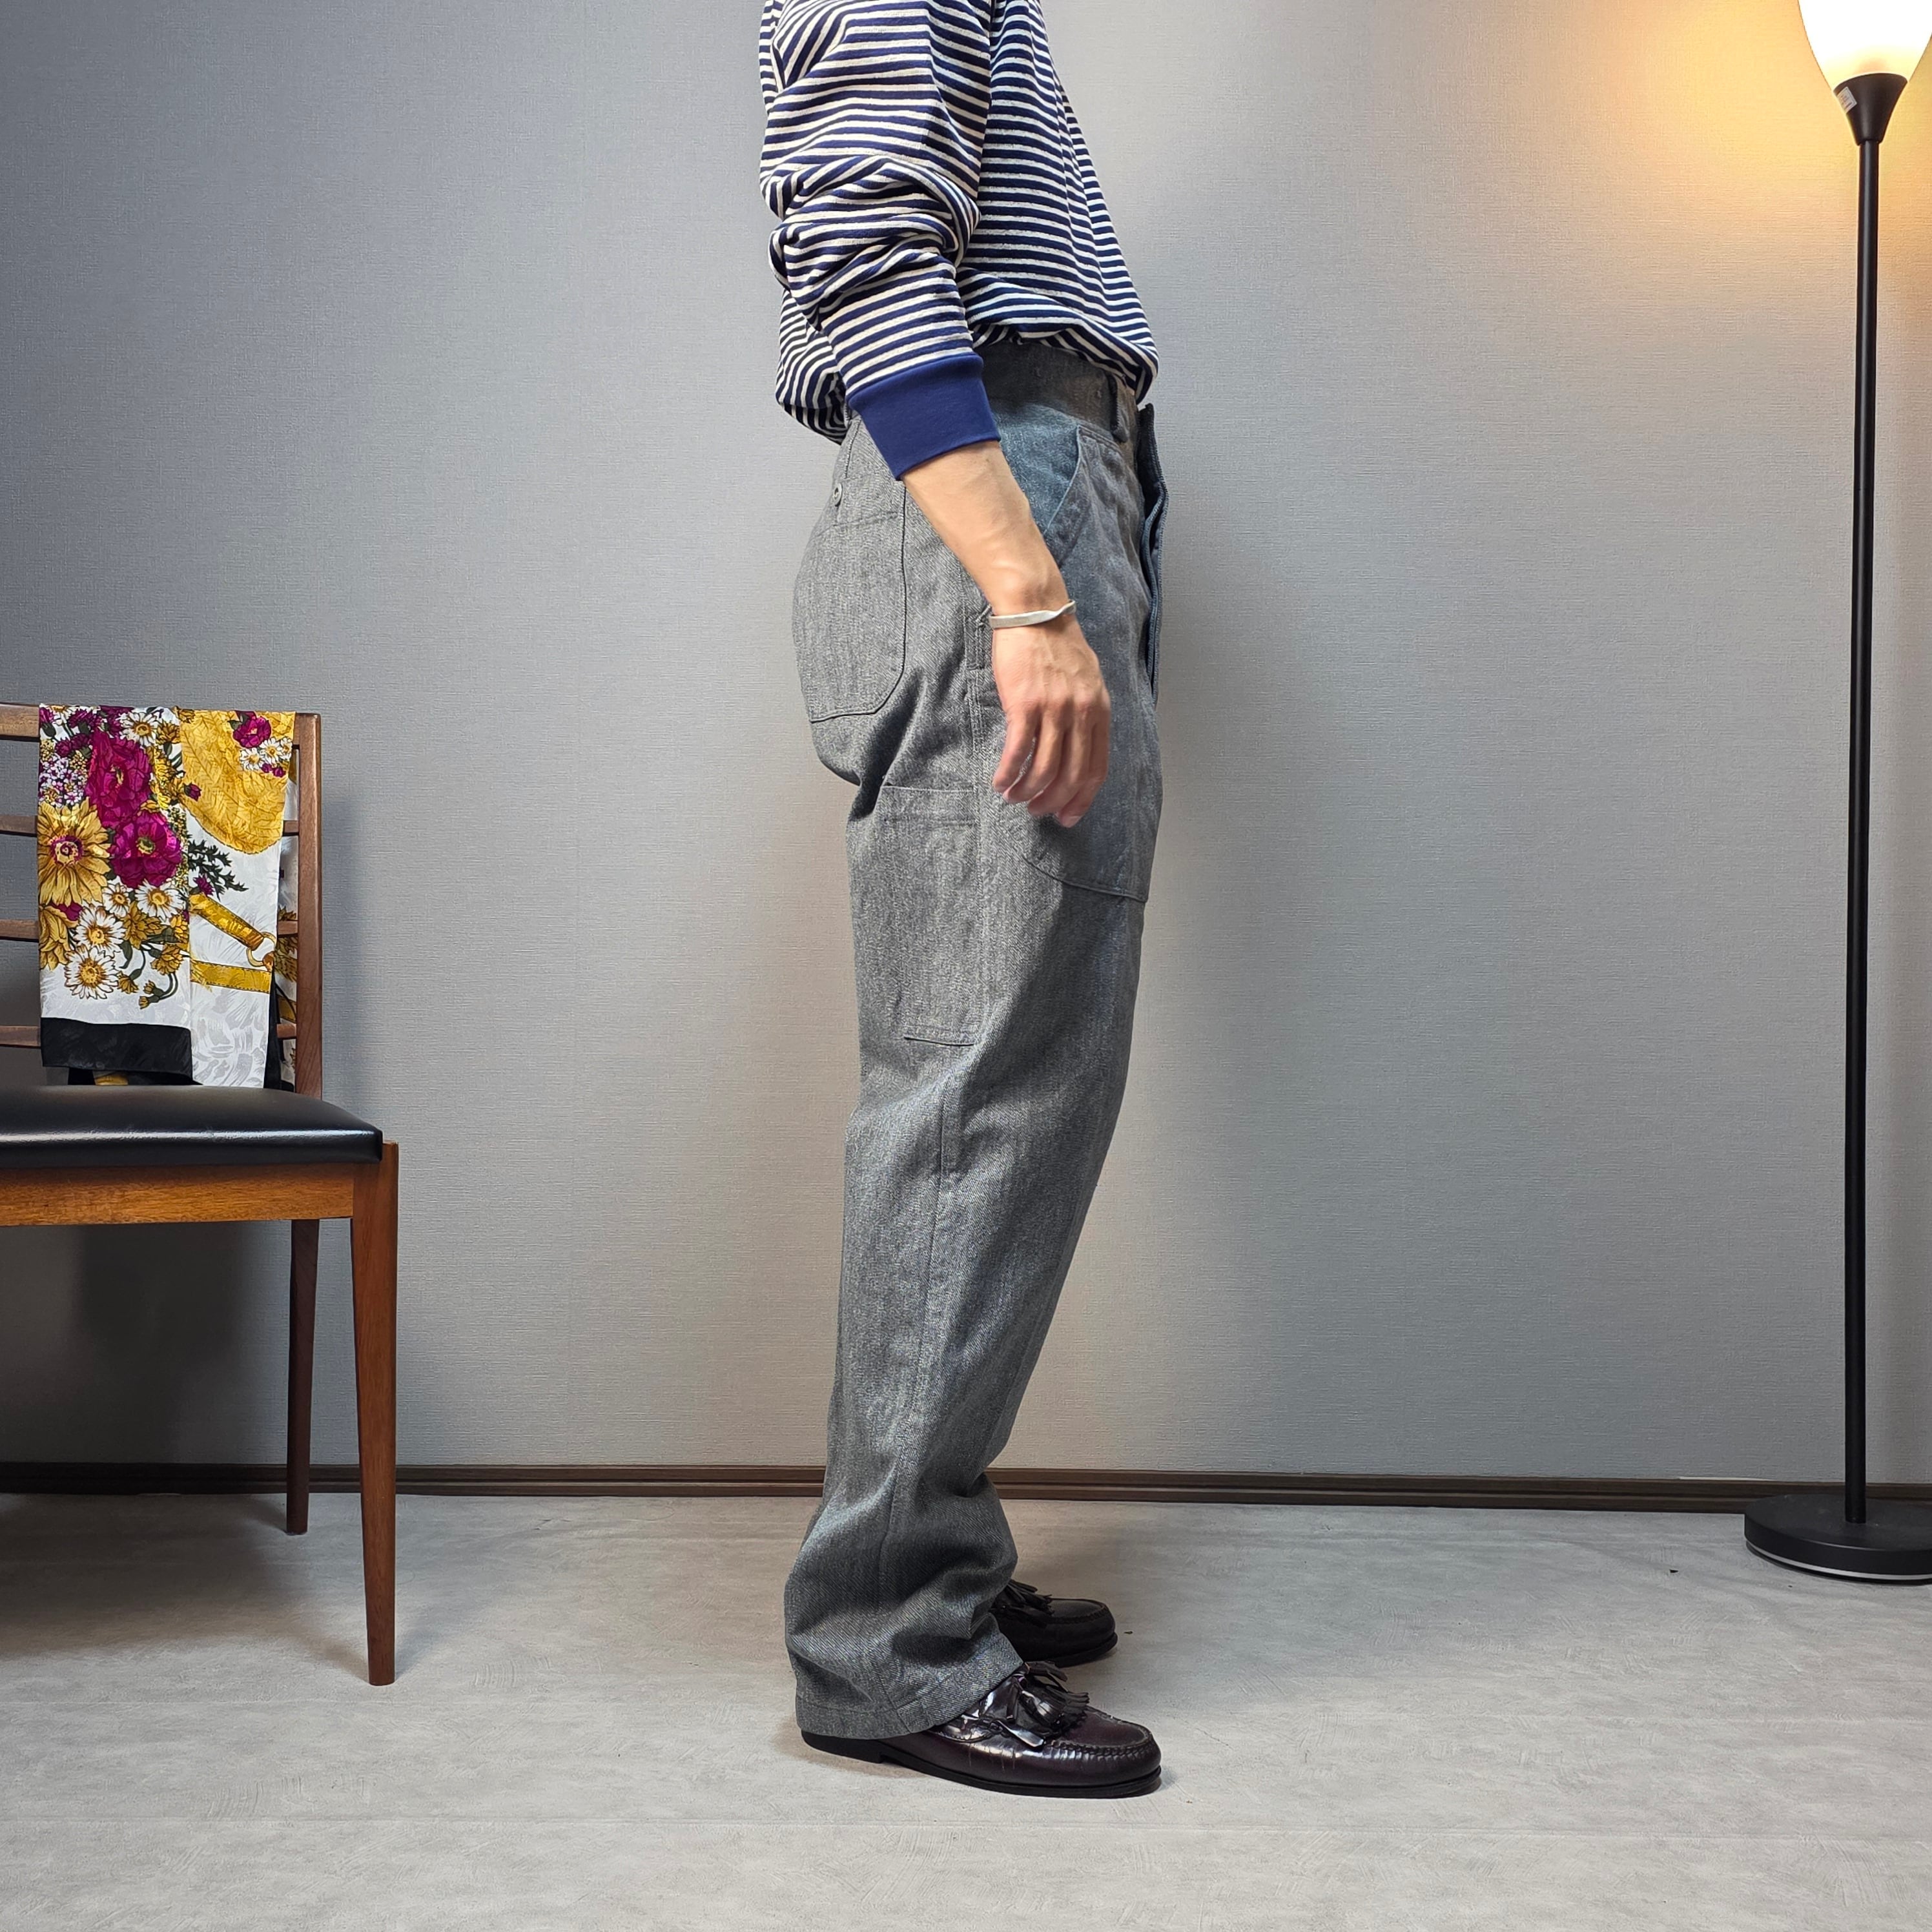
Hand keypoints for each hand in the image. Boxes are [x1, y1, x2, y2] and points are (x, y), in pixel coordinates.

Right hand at [896, 438, 1111, 826]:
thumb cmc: (1056, 645)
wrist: (1034, 610)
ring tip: (1015, 800)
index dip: (1083, 797)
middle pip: (1072, 774)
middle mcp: (1082, 713)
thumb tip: (1079, 746)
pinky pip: (1019, 751)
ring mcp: (1055, 709)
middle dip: (1055, 801)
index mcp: (1100, 709)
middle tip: (1039, 813)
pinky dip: (1010, 774)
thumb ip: (1088, 712)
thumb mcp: (1087, 679)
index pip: (1097, 767)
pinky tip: (1000, 784)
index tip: (1069, 816)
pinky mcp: (1026, 703)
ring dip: (1029, 792)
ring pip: (1045, 768)